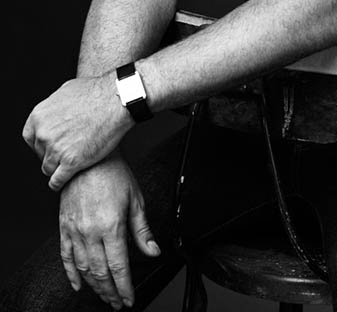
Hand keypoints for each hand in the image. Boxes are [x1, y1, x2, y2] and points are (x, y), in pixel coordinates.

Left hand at [22, 72, 133, 190]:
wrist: (116, 102)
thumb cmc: (96, 93)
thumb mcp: (66, 91)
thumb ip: (54, 106)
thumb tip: (53, 112)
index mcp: (39, 116)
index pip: (31, 137)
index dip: (41, 142)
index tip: (50, 144)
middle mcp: (44, 134)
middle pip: (41, 153)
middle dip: (51, 153)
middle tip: (66, 150)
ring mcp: (57, 149)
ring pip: (48, 168)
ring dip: (57, 167)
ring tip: (69, 164)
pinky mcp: (72, 162)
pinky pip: (57, 181)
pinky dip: (58, 183)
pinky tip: (64, 180)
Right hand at [59, 153, 160, 308]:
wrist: (88, 158)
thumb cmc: (114, 174)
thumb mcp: (136, 200)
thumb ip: (143, 230)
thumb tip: (153, 251)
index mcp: (111, 226)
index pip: (119, 267)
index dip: (125, 287)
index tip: (129, 299)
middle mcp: (91, 232)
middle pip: (100, 273)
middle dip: (111, 292)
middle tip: (118, 302)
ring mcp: (75, 230)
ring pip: (83, 269)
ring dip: (94, 287)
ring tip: (104, 296)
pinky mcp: (64, 226)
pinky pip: (65, 257)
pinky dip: (71, 274)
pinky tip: (78, 284)